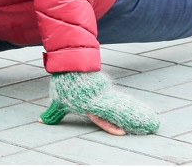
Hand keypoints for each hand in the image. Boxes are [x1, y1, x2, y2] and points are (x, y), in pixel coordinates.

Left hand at [39, 71, 159, 135]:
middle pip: (118, 111)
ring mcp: (105, 94)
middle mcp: (99, 100)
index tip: (122, 132)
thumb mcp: (57, 100)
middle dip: (133, 120)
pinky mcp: (108, 89)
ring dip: (137, 114)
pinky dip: (132, 107)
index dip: (110, 125)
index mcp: (87, 105)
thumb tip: (40, 121)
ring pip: (123, 106)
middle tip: (148, 126)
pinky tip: (143, 113)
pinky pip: (121, 100)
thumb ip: (53, 113)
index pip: (101, 118)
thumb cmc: (64, 83)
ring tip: (151, 122)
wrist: (71, 60)